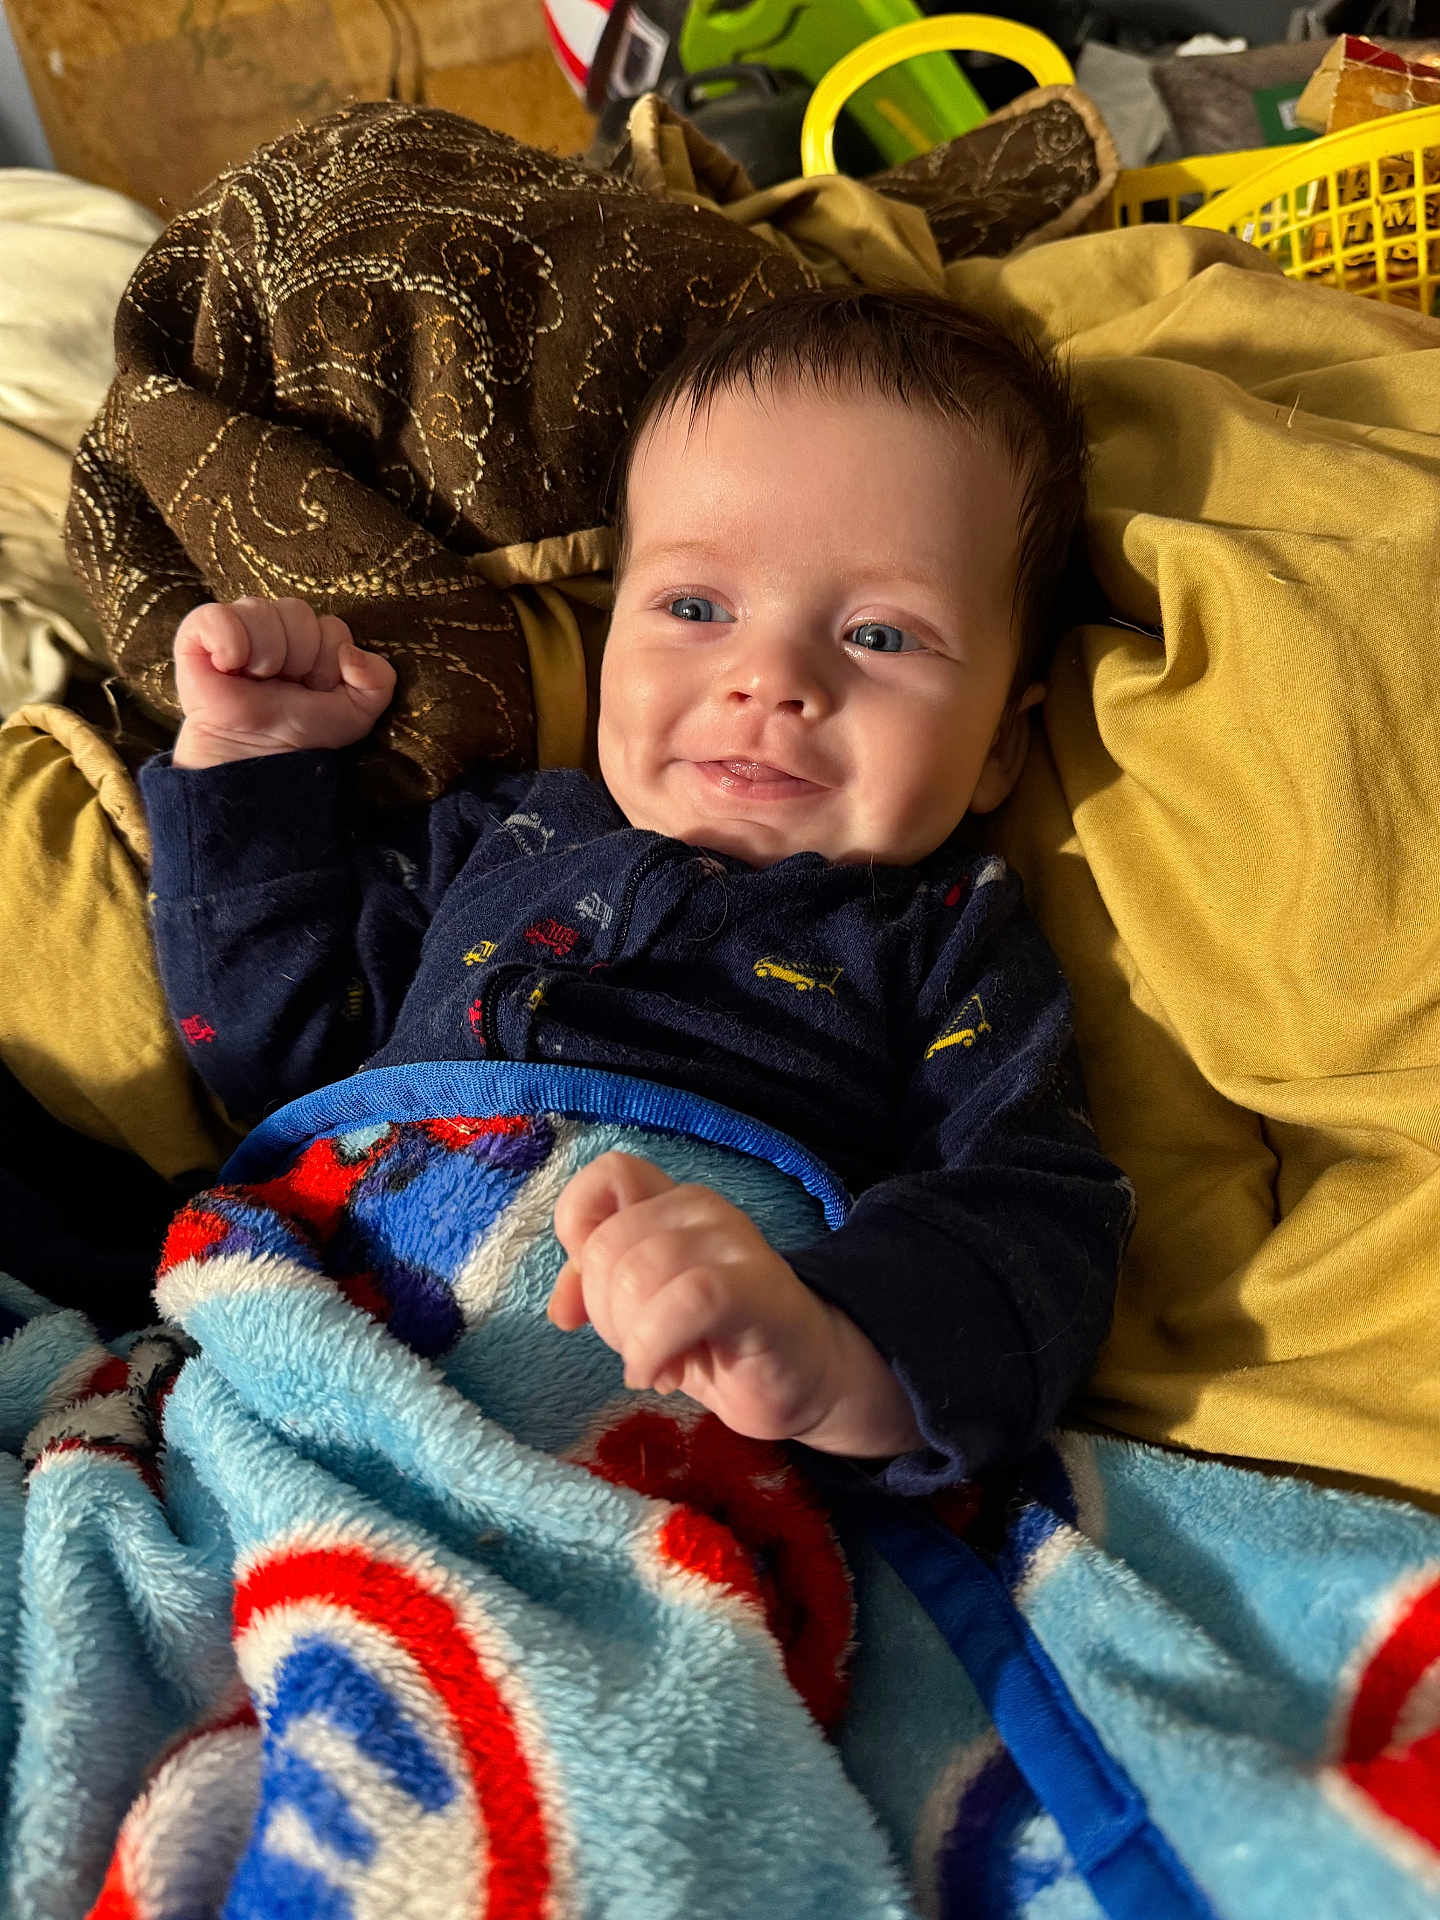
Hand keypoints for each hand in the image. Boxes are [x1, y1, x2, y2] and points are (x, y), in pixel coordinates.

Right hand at [172, 597, 396, 767]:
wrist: (256, 759)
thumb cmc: (302, 732)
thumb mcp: (357, 712)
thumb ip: (378, 679)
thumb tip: (352, 652)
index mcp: (311, 637)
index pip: (332, 626)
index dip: (327, 664)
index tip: (313, 690)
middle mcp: (274, 624)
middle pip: (298, 612)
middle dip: (299, 659)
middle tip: (284, 686)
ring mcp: (236, 625)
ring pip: (262, 610)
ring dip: (267, 656)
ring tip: (257, 681)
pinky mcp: (197, 634)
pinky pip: (218, 616)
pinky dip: (229, 643)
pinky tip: (229, 668)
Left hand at [548, 1151, 922, 1458]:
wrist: (804, 1378)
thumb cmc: (718, 1340)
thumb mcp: (643, 1312)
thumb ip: (598, 1291)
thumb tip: (560, 1310)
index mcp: (669, 1204)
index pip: (608, 1174)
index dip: (578, 1228)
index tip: (588, 1290)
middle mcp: (701, 1209)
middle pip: (608, 1245)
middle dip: (605, 1313)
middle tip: (640, 1347)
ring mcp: (734, 1243)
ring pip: (638, 1273)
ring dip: (632, 1338)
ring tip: (661, 1365)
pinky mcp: (756, 1288)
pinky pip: (684, 1301)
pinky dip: (656, 1348)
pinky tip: (666, 1375)